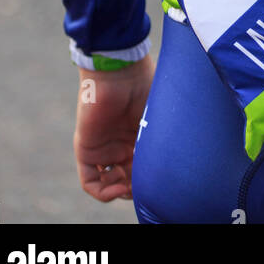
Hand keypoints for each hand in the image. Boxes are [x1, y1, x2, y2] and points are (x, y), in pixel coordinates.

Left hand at [73, 53, 153, 201]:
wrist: (120, 71)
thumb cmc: (146, 86)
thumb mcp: (161, 115)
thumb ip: (165, 138)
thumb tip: (176, 167)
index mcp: (139, 134)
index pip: (142, 166)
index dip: (151, 178)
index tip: (162, 179)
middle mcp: (121, 143)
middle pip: (127, 179)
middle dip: (137, 187)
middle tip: (147, 185)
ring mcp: (103, 147)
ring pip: (109, 184)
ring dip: (121, 192)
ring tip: (132, 186)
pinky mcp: (87, 149)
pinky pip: (90, 181)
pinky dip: (103, 192)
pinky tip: (119, 187)